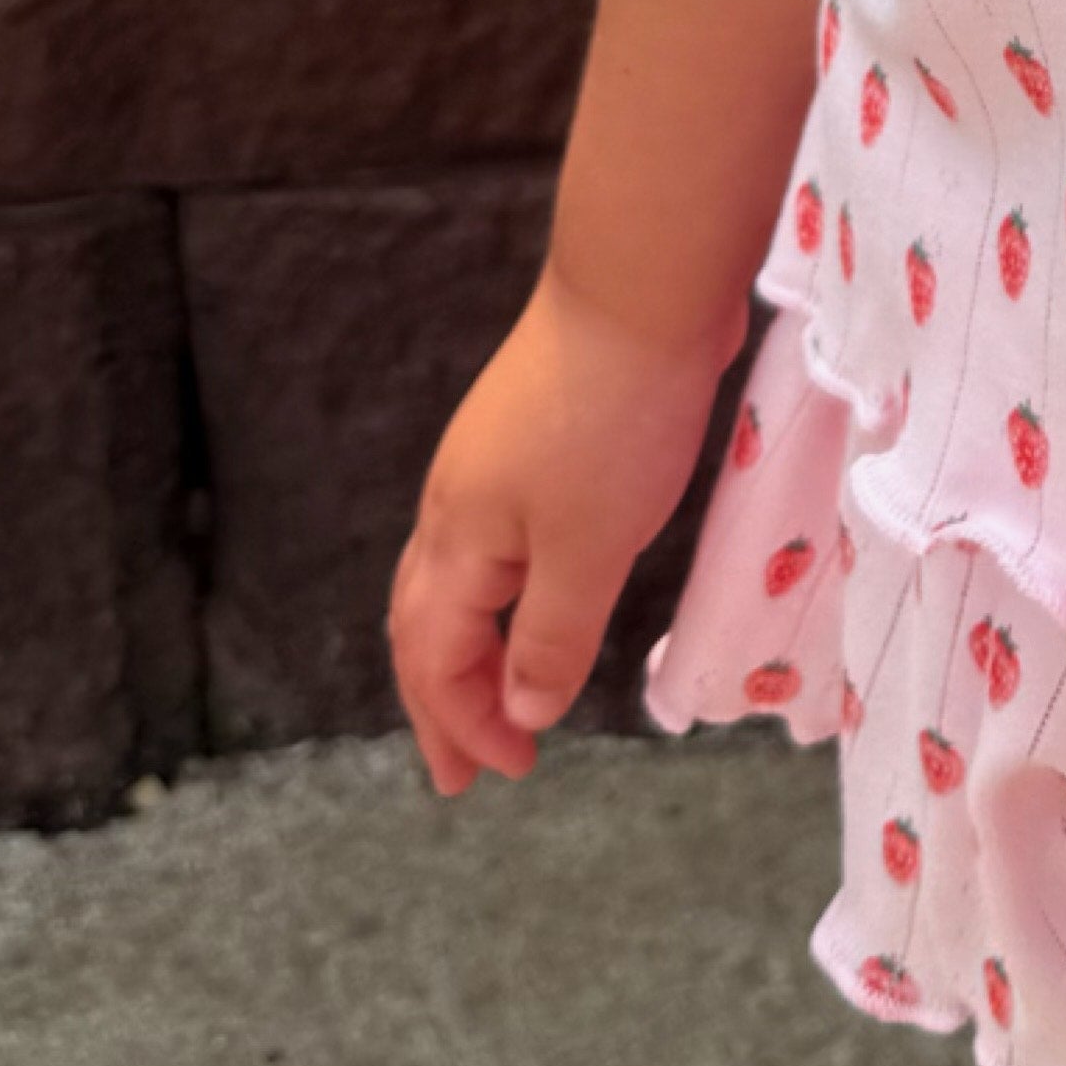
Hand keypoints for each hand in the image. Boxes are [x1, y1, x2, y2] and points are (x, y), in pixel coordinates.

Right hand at [387, 269, 742, 796]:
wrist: (639, 289)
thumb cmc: (612, 419)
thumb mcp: (590, 547)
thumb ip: (551, 635)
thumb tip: (520, 709)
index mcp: (458, 538)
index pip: (434, 657)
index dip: (463, 723)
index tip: (506, 775)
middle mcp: (456, 506)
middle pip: (425, 625)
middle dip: (442, 704)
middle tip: (465, 772)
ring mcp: (491, 468)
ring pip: (457, 583)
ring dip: (467, 652)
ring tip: (491, 701)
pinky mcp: (533, 441)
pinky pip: (497, 546)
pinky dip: (502, 599)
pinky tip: (536, 602)